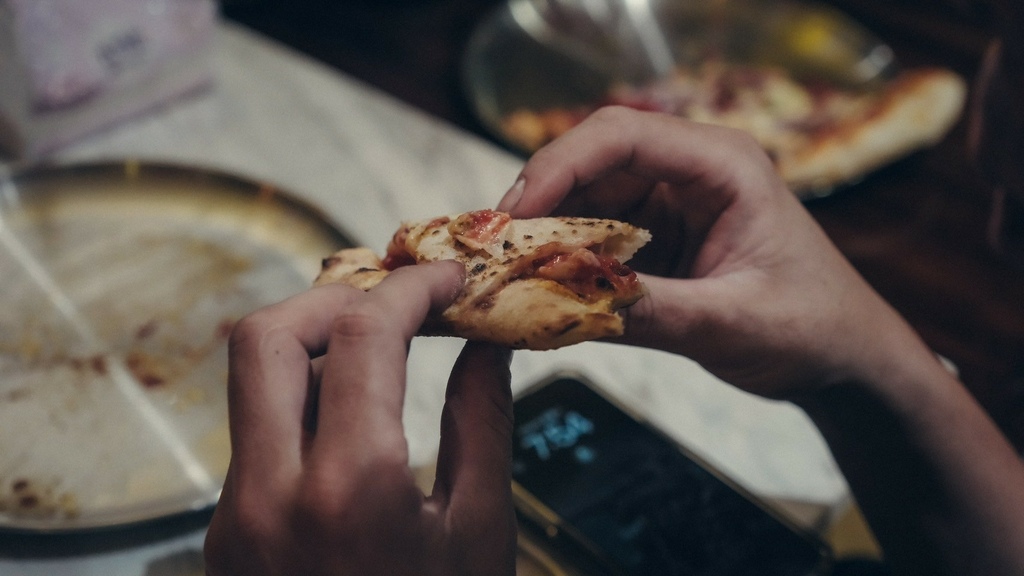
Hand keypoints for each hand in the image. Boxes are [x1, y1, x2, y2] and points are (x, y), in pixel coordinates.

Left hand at [204, 262, 516, 575]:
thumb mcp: (480, 532)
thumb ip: (483, 425)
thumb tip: (486, 346)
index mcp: (349, 492)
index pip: (360, 336)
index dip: (409, 288)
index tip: (442, 279)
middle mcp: (269, 497)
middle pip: (266, 336)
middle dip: (334, 298)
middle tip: (391, 304)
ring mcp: (235, 517)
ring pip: (252, 382)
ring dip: (314, 347)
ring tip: (377, 354)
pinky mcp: (226, 532)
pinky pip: (255, 435)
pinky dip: (302, 403)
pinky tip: (351, 418)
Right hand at [498, 106, 935, 398]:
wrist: (843, 358)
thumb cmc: (811, 328)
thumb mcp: (731, 322)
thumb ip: (650, 312)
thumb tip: (560, 305)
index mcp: (722, 166)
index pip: (622, 136)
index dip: (559, 166)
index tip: (515, 214)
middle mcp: (689, 172)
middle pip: (591, 163)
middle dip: (538, 203)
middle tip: (495, 252)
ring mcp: (670, 204)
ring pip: (585, 200)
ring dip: (545, 234)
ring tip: (507, 273)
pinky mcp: (658, 238)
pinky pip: (595, 237)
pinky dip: (564, 260)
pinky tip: (540, 286)